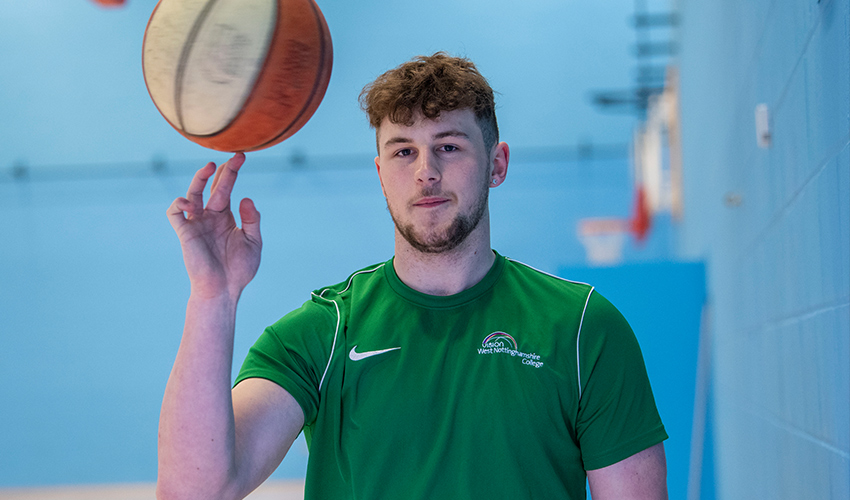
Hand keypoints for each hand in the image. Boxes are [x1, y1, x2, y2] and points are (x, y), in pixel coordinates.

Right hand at [166, 153, 261, 299]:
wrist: (224, 289)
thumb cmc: (239, 268)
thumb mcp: (253, 241)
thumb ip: (252, 219)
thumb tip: (245, 197)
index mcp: (225, 217)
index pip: (226, 189)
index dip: (232, 172)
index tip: (241, 157)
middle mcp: (209, 216)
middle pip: (212, 187)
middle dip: (222, 171)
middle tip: (235, 157)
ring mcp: (196, 223)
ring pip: (192, 194)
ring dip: (199, 179)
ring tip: (210, 167)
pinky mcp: (185, 233)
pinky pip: (175, 213)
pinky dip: (179, 203)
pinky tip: (191, 203)